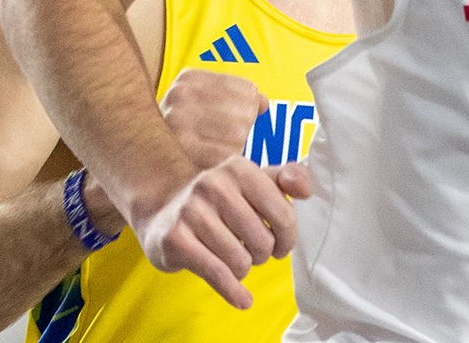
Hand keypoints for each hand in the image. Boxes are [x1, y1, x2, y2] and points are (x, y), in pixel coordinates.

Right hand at [132, 156, 312, 308]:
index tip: (282, 244)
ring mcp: (191, 212)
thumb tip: (306, 190)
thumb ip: (286, 178)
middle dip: (263, 254)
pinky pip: (216, 273)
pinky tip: (242, 298)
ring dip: (243, 268)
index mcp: (239, 169)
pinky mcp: (175, 240)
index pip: (283, 212)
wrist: (162, 210)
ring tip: (235, 260)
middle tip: (253, 252)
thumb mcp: (252, 181)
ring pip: (240, 260)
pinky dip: (233, 291)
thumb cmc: (218, 200)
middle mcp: (214, 185)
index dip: (288, 237)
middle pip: (263, 240)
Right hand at [161, 68, 266, 167]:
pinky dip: (225, 163)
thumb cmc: (187, 133)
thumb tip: (264, 104)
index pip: (249, 91)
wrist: (145, 162)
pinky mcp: (182, 150)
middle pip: (246, 112)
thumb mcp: (209, 106)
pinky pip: (227, 156)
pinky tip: (210, 163)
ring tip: (212, 150)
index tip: (226, 120)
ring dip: (234, 148)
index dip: (247, 112)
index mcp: (189, 78)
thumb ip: (242, 99)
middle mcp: (180, 94)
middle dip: (241, 131)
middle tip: (217, 140)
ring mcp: (178, 121)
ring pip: (239, 134)